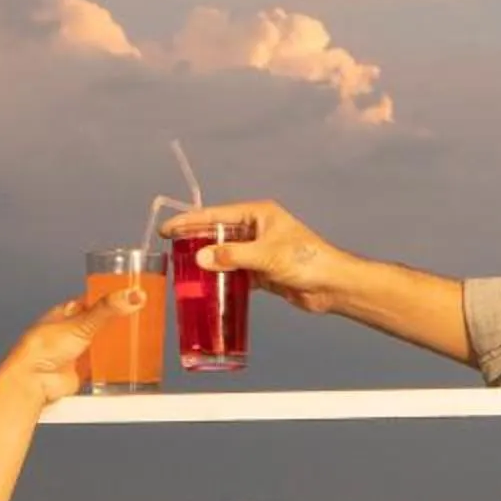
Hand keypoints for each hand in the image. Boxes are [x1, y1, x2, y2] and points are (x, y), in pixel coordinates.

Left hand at [0, 292, 133, 407]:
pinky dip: (111, 366)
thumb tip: (133, 296)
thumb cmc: (42, 349)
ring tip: (136, 342)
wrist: (33, 380)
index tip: (132, 297)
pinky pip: (101, 366)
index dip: (112, 299)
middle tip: (138, 320)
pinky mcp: (81, 371)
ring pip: (101, 345)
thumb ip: (108, 309)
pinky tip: (123, 364)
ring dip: (114, 345)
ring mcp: (76, 352)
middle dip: (116, 324)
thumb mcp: (81, 323)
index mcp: (67, 312)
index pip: (94, 300)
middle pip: (101, 324)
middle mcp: (71, 331)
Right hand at [158, 200, 354, 314]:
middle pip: (218, 233)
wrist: (332, 285)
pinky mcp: (262, 271)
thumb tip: (200, 258)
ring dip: (208, 262)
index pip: (216, 214)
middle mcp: (257, 229)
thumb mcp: (266, 255)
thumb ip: (232, 256)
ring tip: (183, 270)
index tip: (168, 229)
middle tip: (170, 250)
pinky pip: (235, 272)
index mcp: (258, 214)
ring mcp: (259, 250)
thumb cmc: (306, 261)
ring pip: (225, 254)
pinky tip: (206, 287)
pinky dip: (222, 278)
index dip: (190, 221)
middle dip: (195, 241)